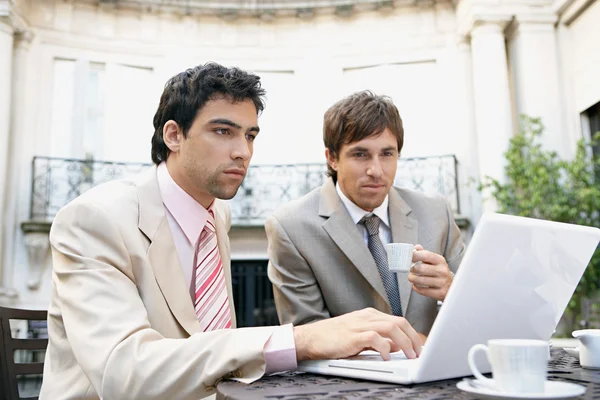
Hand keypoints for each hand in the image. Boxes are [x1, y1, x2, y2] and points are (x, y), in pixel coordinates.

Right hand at [293, 308, 422, 361]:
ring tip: (410, 355)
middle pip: (399, 322)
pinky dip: (385, 348)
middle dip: (414, 338)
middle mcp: (367, 317)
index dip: (412, 333)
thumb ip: (378, 340)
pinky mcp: (353, 335)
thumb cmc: (333, 338)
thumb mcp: (359, 337)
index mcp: (370, 315)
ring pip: (392, 328)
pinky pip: (375, 338)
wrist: (311, 338)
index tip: (420, 346)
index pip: (398, 320)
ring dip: (405, 343)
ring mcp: (360, 324)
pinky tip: (388, 357)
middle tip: (420, 353)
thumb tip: (397, 347)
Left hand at [408, 244, 452, 300]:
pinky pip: (423, 290)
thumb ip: (424, 253)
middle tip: (411, 269)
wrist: (451, 286)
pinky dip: (416, 287)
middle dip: (412, 269)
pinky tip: (416, 285)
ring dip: (412, 278)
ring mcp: (442, 282)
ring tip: (411, 277)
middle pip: (421, 268)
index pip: (426, 255)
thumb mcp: (434, 261)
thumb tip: (416, 247)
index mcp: (440, 260)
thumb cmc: (439, 271)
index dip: (414, 256)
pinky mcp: (440, 293)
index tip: (409, 258)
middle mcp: (442, 271)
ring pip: (420, 280)